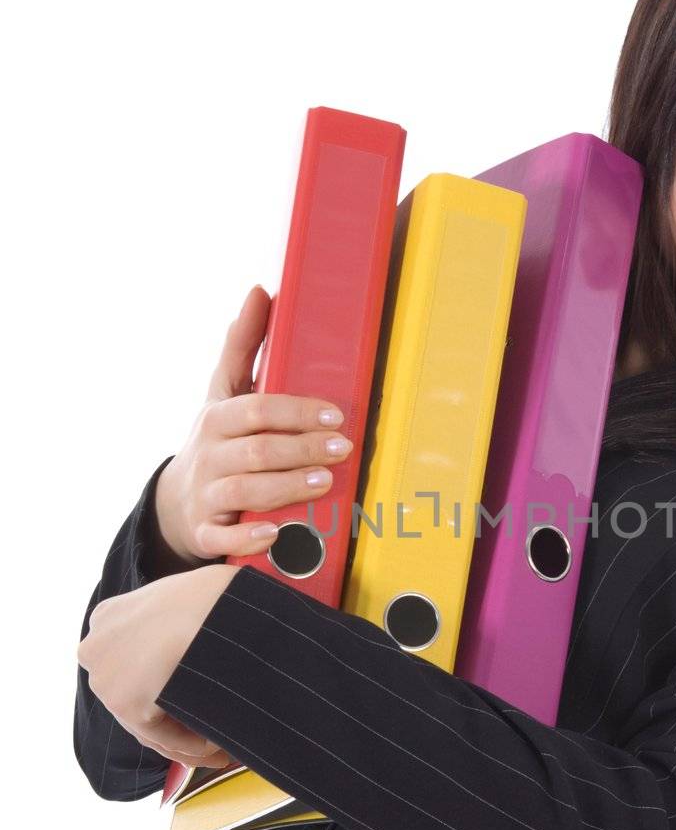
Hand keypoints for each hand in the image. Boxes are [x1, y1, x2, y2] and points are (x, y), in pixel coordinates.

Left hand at [78, 566, 239, 768]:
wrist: (215, 605)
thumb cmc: (212, 595)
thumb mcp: (180, 594)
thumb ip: (172, 619)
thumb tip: (194, 643)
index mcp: (106, 617)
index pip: (129, 662)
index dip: (164, 683)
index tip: (191, 695)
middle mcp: (96, 649)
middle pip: (133, 694)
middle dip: (169, 714)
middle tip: (205, 726)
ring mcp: (106, 679)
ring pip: (146, 721)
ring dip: (182, 736)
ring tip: (217, 745)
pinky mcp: (127, 705)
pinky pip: (164, 735)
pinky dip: (192, 744)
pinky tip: (217, 744)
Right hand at [154, 283, 355, 564]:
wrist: (178, 500)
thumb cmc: (217, 438)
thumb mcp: (223, 391)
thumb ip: (244, 345)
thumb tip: (260, 289)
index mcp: (218, 418)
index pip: (257, 410)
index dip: (296, 411)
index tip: (334, 414)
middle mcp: (211, 456)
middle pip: (258, 451)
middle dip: (302, 449)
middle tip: (343, 448)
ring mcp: (207, 496)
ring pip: (246, 492)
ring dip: (287, 487)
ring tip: (325, 481)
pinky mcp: (206, 532)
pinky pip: (223, 540)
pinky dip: (248, 538)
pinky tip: (277, 534)